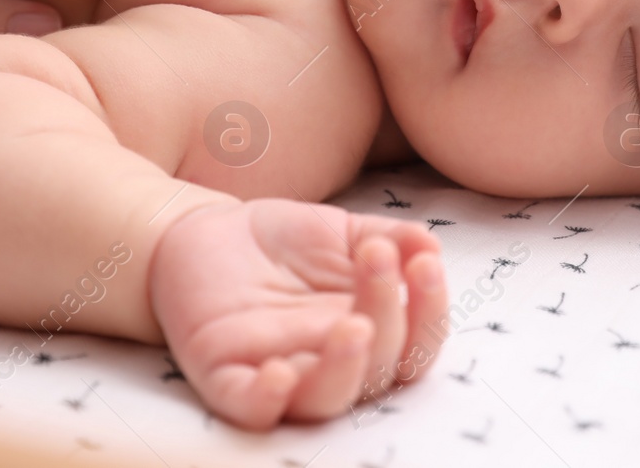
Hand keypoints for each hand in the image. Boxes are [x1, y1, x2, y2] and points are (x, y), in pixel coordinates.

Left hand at [150, 197, 447, 430]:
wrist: (208, 232)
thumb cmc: (284, 241)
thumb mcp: (342, 231)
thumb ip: (390, 237)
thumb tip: (431, 244)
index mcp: (368, 332)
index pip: (415, 343)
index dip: (429, 310)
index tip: (424, 263)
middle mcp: (330, 364)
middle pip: (378, 369)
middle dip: (388, 315)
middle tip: (377, 258)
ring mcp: (281, 374)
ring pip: (324, 400)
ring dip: (345, 370)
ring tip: (354, 325)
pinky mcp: (226, 379)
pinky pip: (250, 408)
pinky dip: (267, 399)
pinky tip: (280, 372)